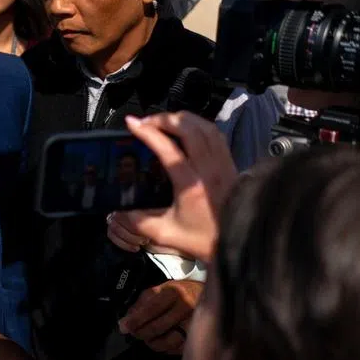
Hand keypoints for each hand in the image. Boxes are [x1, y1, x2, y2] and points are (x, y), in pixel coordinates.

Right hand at [106, 113, 236, 262]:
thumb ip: (139, 222)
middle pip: (188, 128)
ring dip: (183, 118)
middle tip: (147, 121)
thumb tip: (119, 212)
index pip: (167, 148)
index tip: (132, 123)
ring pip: (205, 126)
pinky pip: (216, 134)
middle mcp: (208, 169)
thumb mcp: (165, 234)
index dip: (147, 132)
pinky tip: (188, 129)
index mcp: (190, 184)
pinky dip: (199, 125)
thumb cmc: (203, 239)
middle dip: (164, 118)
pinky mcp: (230, 163)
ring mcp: (222, 163)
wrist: (240, 241)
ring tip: (166, 121)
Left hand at [118, 280, 202, 353]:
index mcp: (174, 293)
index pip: (151, 309)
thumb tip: (128, 318)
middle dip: (141, 332)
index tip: (124, 326)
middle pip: (158, 327)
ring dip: (153, 342)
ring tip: (148, 337)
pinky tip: (162, 341)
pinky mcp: (198, 336)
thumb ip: (143, 302)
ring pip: (168, 341)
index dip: (135, 320)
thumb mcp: (161, 289)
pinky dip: (165, 348)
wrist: (205, 295)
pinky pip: (177, 349)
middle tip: (134, 333)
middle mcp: (186, 307)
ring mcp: (195, 323)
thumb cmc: (180, 292)